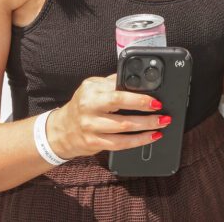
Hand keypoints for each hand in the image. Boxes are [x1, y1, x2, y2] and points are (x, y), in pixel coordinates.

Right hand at [45, 74, 170, 159]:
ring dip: (145, 127)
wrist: (62, 130)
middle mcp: (90, 108)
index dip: (138, 97)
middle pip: (121, 110)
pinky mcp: (94, 143)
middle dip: (144, 112)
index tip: (154, 99)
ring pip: (123, 129)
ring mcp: (91, 127)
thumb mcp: (92, 86)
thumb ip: (112, 82)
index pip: (118, 92)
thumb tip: (136, 79)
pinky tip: (150, 137)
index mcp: (91, 91)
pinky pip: (120, 144)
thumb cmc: (82, 104)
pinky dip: (138, 141)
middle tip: (162, 113)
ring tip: (161, 124)